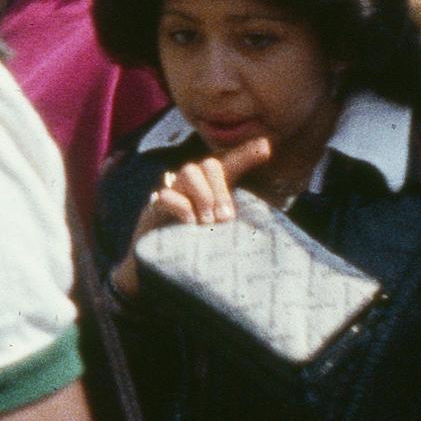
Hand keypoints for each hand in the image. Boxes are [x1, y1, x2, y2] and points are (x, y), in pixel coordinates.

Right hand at [127, 132, 276, 257]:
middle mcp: (195, 187)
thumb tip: (262, 188)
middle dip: (221, 190)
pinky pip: (167, 196)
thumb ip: (243, 217)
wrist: (165, 273)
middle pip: (209, 165)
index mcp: (215, 190)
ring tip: (207, 224)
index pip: (231, 164)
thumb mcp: (229, 231)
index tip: (266, 147)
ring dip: (203, 196)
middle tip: (225, 219)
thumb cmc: (202, 250)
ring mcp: (174, 194)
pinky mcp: (154, 208)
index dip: (246, 154)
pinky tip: (189, 225)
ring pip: (189, 172)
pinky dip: (182, 208)